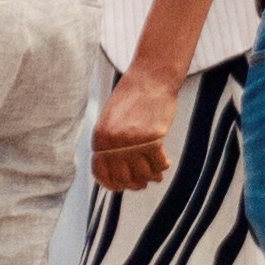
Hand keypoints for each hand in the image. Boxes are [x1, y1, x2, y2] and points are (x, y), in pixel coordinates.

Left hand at [90, 60, 183, 193]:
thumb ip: (109, 143)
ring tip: (156, 174)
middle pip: (124, 177)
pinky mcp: (153, 138)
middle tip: (144, 181)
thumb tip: (118, 172)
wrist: (150, 78)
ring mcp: (133, 141)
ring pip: (143, 174)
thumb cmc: (131, 97)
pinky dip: (162, 167)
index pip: (101, 173)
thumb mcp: (110, 119)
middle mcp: (114, 141)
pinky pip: (158, 164)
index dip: (113, 185)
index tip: (123, 186)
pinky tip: (165, 162)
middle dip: (135, 183)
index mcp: (99, 137)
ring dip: (151, 177)